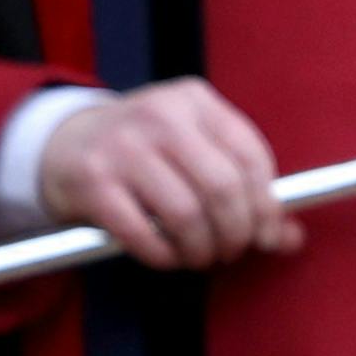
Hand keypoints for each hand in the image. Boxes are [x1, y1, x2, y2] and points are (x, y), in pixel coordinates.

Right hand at [34, 81, 298, 271]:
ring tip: (198, 255)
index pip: (251, 156)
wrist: (65, 144)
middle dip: (236, 234)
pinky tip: (166, 256)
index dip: (267, 207)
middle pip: (223, 188)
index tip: (267, 236)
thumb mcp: (195, 152)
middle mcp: (160, 115)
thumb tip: (290, 238)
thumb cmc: (147, 153)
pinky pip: (142, 233)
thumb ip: (245, 189)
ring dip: (201, 249)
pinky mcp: (93, 181)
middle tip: (229, 251)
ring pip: (186, 214)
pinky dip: (163, 256)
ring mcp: (123, 146)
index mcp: (194, 100)